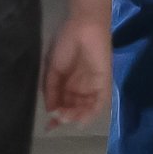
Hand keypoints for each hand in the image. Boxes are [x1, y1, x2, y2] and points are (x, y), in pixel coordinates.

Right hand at [43, 8, 110, 126]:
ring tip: (67, 116)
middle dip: (65, 117)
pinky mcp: (103, 82)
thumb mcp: (51, 68)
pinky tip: (81, 118)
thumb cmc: (64, 43)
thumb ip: (50, 90)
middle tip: (59, 118)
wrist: (82, 26)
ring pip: (85, 109)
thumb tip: (50, 110)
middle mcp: (79, 87)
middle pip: (73, 109)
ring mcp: (92, 85)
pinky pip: (99, 102)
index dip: (55, 117)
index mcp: (66, 82)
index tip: (48, 127)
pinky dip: (91, 113)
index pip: (61, 104)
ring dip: (76, 117)